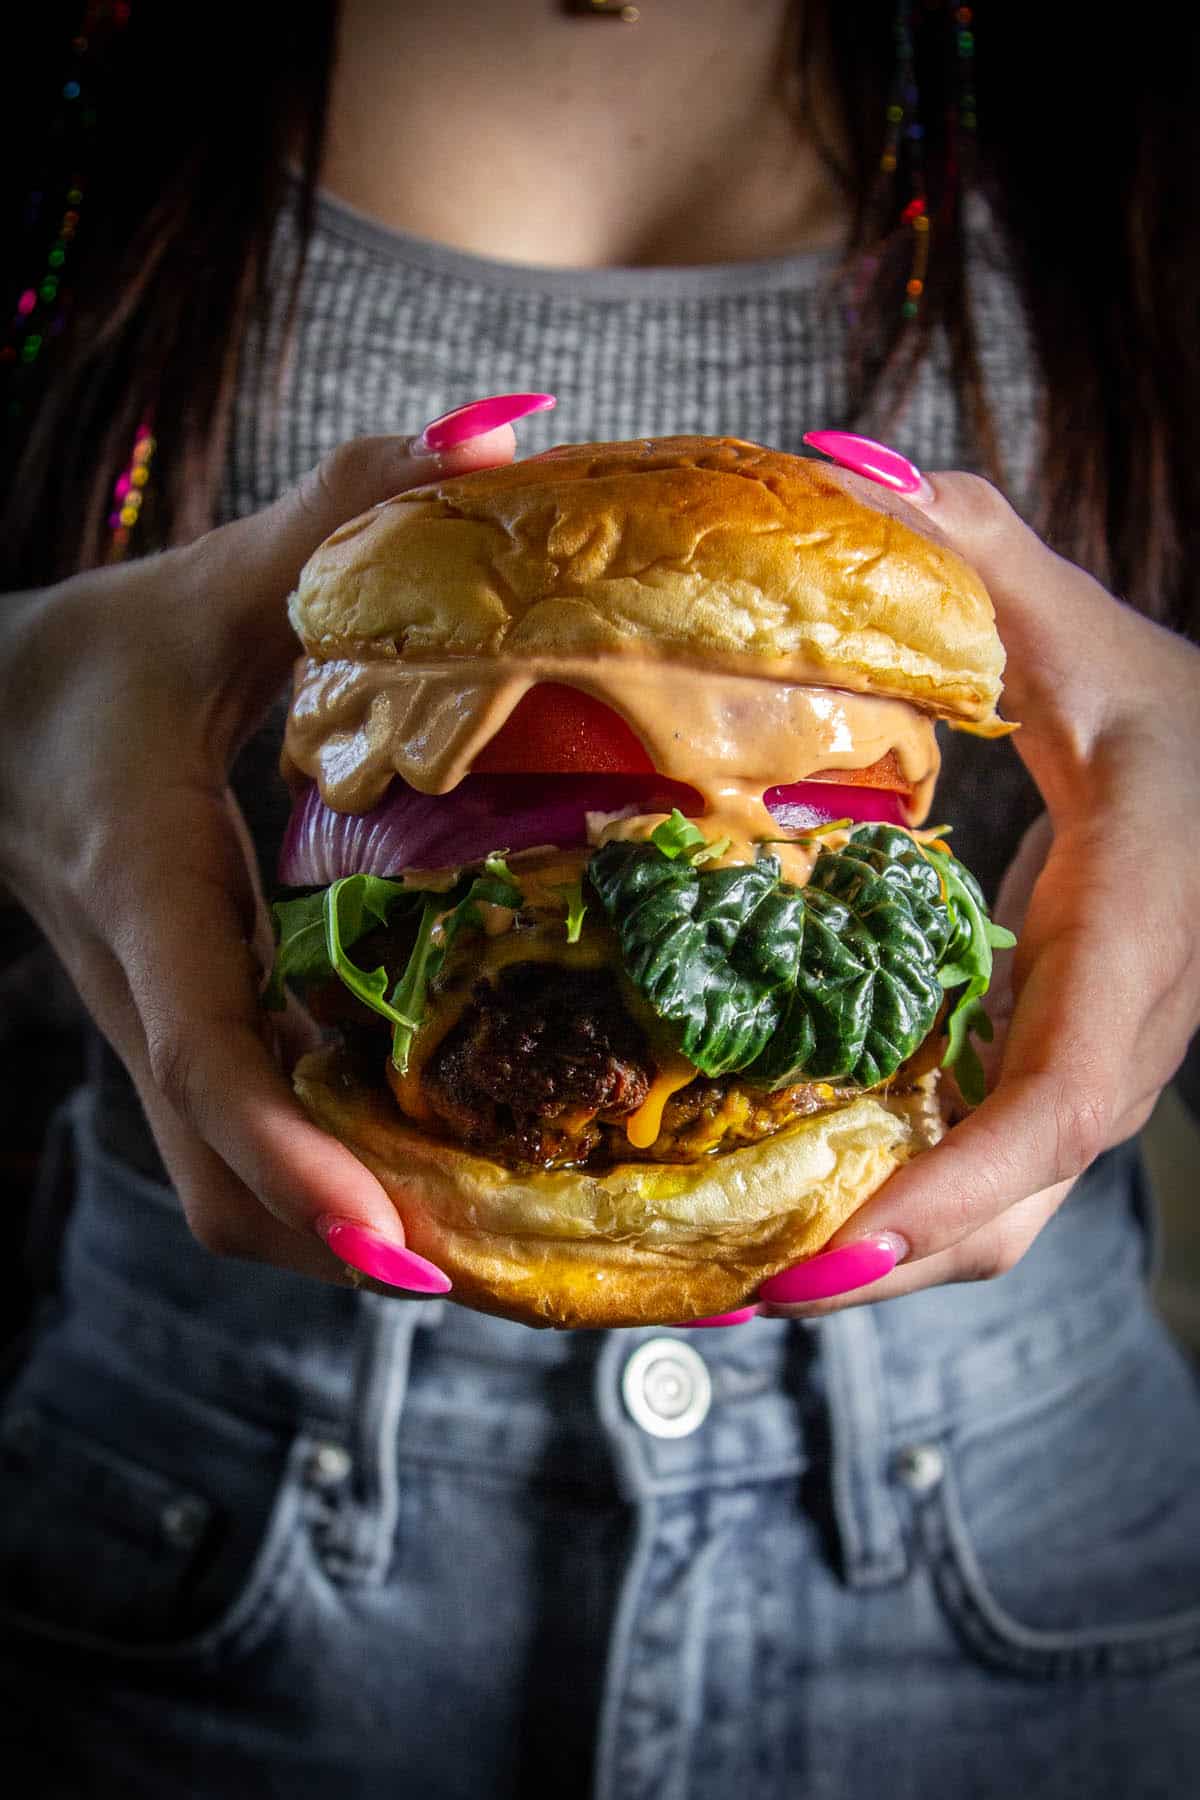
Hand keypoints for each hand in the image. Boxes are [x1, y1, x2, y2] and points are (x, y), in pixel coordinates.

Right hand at [0, 400, 547, 1288]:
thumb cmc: (89, 664)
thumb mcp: (207, 586)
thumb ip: (340, 512)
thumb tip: (501, 439)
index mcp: (144, 890)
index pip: (206, 1055)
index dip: (295, 1157)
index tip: (396, 1242)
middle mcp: (145, 992)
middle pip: (223, 1183)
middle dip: (349, 1244)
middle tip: (509, 1269)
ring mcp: (158, 1030)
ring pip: (226, 1193)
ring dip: (343, 1236)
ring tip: (501, 1250)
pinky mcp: (182, 1033)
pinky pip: (243, 1150)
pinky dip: (328, 1184)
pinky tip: (439, 1172)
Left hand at [750, 459, 1199, 1318]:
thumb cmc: (1182, 715)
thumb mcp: (1082, 633)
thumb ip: (979, 556)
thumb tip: (849, 471)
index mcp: (1140, 930)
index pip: (1070, 1097)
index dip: (967, 1183)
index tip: (845, 1242)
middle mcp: (1118, 1026)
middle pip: (1019, 1198)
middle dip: (891, 1261)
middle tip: (737, 1289)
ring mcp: (1088, 1057)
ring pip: (1002, 1204)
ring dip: (881, 1251)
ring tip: (733, 1271)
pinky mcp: (1050, 1058)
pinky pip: (977, 1160)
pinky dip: (893, 1198)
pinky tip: (790, 1198)